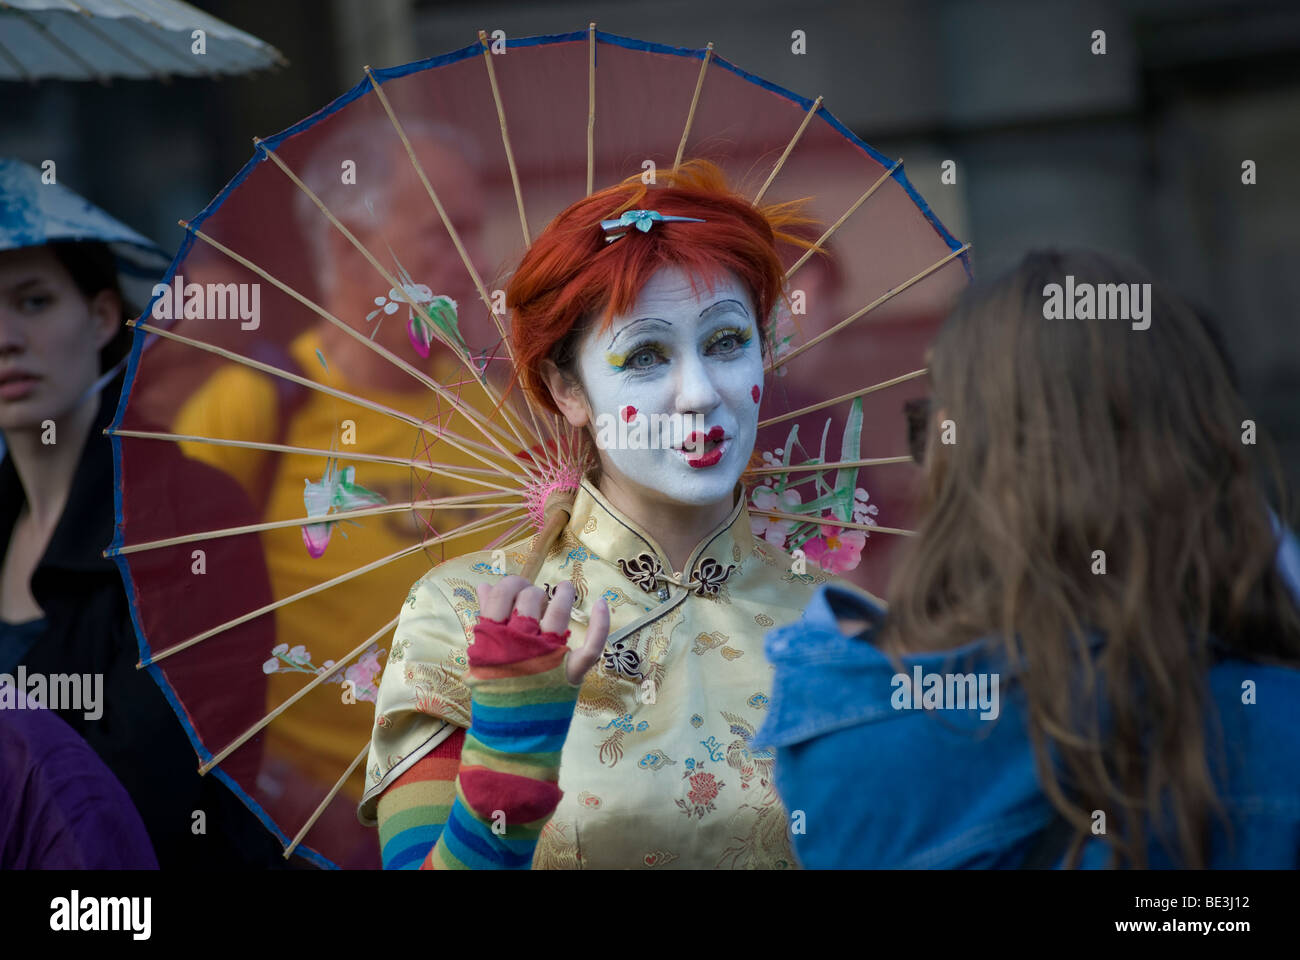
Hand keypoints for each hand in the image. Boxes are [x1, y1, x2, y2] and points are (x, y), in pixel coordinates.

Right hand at [475, 576, 609, 685]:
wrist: (509, 732)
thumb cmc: (496, 688)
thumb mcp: (484, 653)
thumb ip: (487, 619)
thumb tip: (486, 586)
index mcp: (495, 640)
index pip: (501, 597)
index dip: (509, 586)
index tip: (515, 588)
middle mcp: (522, 645)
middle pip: (530, 600)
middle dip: (532, 593)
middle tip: (536, 598)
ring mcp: (549, 658)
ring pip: (558, 614)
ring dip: (564, 595)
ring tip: (565, 588)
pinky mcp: (571, 673)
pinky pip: (590, 648)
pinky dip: (600, 625)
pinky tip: (600, 603)